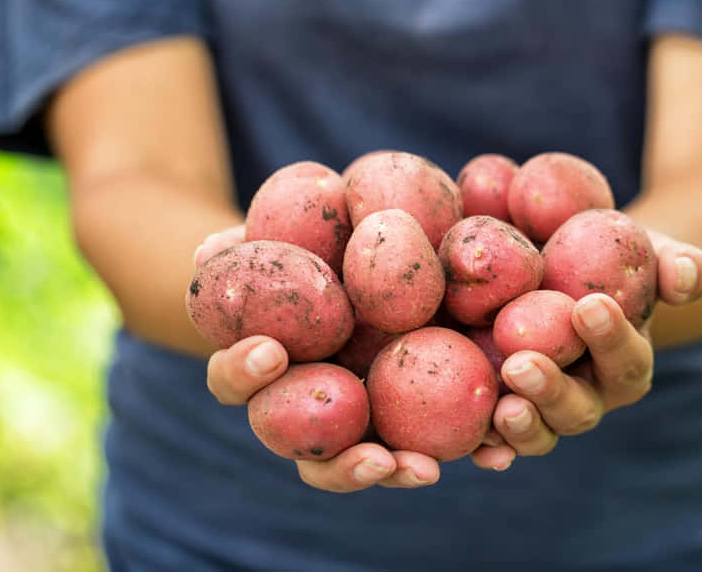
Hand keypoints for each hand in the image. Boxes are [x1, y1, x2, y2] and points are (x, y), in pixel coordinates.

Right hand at [196, 226, 440, 492]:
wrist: (372, 248)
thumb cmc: (314, 241)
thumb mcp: (289, 229)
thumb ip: (251, 243)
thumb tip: (207, 255)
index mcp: (265, 365)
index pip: (234, 381)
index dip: (241, 372)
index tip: (270, 352)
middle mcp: (306, 404)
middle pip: (306, 451)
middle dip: (335, 461)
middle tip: (370, 455)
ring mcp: (357, 417)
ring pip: (364, 463)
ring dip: (391, 473)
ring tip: (424, 471)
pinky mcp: (412, 413)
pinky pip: (432, 441)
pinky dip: (463, 454)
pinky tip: (494, 455)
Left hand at [470, 229, 701, 465]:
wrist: (559, 273)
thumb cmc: (607, 265)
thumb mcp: (645, 254)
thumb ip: (676, 263)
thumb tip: (688, 276)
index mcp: (625, 364)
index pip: (626, 359)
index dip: (611, 337)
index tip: (588, 306)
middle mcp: (587, 397)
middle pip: (578, 408)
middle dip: (552, 391)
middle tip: (522, 364)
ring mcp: (543, 411)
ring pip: (539, 432)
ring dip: (522, 426)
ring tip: (503, 408)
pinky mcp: (501, 411)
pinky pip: (495, 441)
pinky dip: (487, 449)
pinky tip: (478, 447)